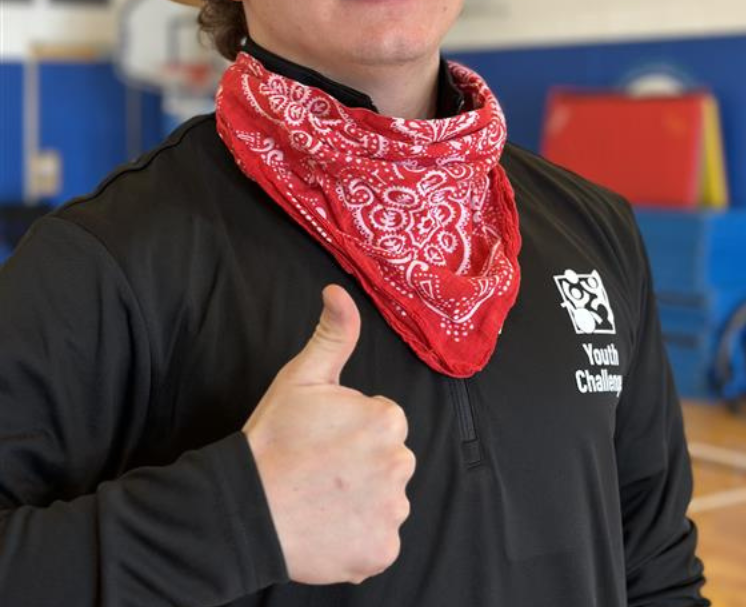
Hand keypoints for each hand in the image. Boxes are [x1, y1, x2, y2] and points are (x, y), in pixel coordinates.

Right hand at [243, 284, 415, 584]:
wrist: (244, 508)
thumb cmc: (273, 440)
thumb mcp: (301, 377)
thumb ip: (333, 333)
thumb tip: (338, 292)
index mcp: (386, 421)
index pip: (384, 422)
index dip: (353, 430)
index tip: (324, 440)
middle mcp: (399, 465)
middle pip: (390, 461)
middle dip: (363, 464)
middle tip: (321, 469)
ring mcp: (392, 513)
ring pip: (387, 500)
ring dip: (363, 501)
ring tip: (322, 498)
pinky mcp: (381, 553)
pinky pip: (380, 542)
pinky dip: (359, 538)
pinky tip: (329, 527)